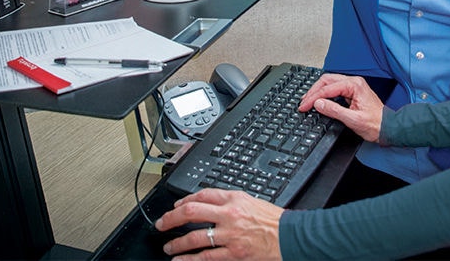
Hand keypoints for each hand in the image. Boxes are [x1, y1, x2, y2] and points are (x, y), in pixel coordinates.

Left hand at [155, 188, 282, 259]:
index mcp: (234, 199)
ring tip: (168, 246)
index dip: (184, 200)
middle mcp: (229, 215)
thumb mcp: (250, 200)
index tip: (176, 207)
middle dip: (171, 218)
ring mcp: (230, 235)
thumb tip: (206, 203)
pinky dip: (190, 259)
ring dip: (177, 242)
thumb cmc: (272, 219)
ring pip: (195, 237)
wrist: (289, 236)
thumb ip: (229, 201)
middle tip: (161, 224)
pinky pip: (206, 257)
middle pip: (192, 211)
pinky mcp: (233, 253)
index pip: (202, 194)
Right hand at [299, 73, 384, 142]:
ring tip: (308, 101)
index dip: (314, 97)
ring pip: (329, 83)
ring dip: (317, 91)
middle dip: (313, 91)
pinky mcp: (352, 92)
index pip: (328, 88)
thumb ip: (334, 110)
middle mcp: (354, 82)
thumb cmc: (376, 124)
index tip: (305, 106)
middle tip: (303, 103)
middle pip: (327, 81)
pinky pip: (334, 89)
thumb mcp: (353, 119)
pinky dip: (324, 94)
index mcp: (355, 85)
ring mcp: (353, 86)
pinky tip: (319, 100)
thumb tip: (318, 103)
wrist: (388, 128)